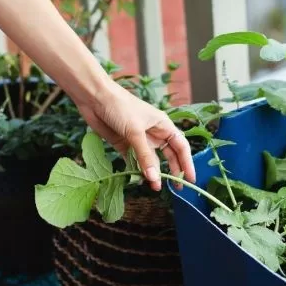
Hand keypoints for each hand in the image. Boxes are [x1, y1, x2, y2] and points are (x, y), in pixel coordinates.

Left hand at [75, 80, 195, 191]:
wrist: (94, 98)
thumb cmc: (120, 107)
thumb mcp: (135, 132)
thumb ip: (145, 156)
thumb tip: (154, 177)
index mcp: (163, 125)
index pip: (181, 147)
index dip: (187, 163)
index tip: (190, 179)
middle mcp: (153, 133)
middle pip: (169, 155)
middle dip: (173, 171)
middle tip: (176, 188)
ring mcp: (139, 140)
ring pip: (151, 160)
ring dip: (154, 173)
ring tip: (155, 187)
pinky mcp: (124, 144)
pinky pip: (134, 161)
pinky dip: (137, 170)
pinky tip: (140, 180)